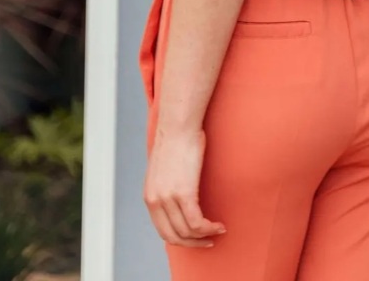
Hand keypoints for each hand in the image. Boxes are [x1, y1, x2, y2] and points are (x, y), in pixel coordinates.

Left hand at [143, 125, 225, 247]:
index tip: (195, 238)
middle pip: (173, 236)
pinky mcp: (184, 193)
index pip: (163, 230)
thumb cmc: (176, 140)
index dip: (180, 239)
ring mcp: (168, 198)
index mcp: (149, 196)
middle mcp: (156, 200)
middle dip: (192, 243)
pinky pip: (197, 222)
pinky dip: (209, 228)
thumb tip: (179, 193)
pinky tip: (219, 225)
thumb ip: (167, 186)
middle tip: (208, 241)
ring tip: (218, 230)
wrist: (178, 124)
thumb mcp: (165, 169)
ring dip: (204, 236)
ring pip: (187, 232)